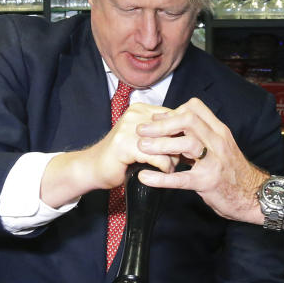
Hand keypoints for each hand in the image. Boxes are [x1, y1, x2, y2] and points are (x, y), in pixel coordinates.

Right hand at [40, 102, 176, 207]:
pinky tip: (164, 172)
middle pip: (173, 128)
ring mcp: (129, 129)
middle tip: (183, 159)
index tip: (187, 148)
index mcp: (141, 109)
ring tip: (172, 167)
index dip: (184, 133)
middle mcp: (135, 115)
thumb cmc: (121, 156)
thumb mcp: (143, 138)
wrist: (92, 168)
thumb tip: (190, 134)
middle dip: (181, 146)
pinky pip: (157, 157)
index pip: (175, 116)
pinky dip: (165, 167)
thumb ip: (161, 132)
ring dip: (174, 159)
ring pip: (167, 143)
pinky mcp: (125, 146)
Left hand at [134, 98, 267, 223]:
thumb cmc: (233, 173)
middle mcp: (218, 142)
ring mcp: (214, 162)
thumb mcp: (221, 148)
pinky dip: (161, 178)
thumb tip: (175, 130)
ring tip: (142, 148)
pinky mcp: (208, 183)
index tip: (156, 118)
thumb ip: (202, 137)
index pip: (196, 108)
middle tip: (142, 130)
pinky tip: (145, 178)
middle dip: (162, 123)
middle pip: (189, 121)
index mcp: (219, 132)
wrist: (254, 196)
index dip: (172, 111)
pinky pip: (182, 178)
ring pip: (187, 144)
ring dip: (161, 144)